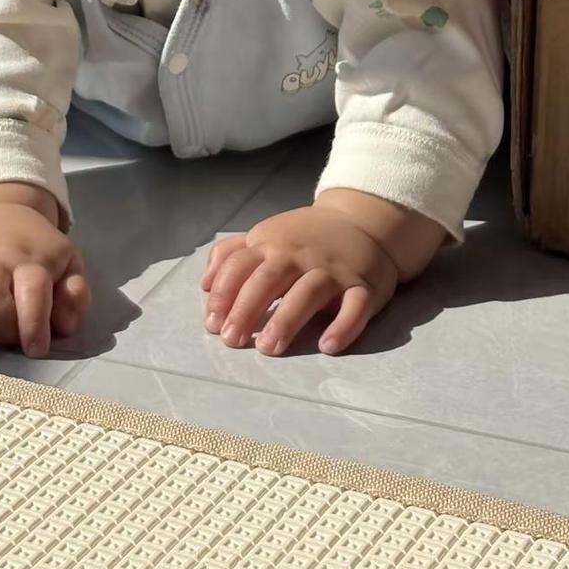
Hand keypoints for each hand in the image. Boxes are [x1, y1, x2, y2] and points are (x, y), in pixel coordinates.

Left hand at [200, 202, 398, 356]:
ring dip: (287, 319)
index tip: (212, 323)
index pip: (240, 265)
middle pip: (269, 279)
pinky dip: (343, 326)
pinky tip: (328, 345)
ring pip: (309, 292)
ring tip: (269, 348)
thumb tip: (203, 284)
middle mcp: (300, 255)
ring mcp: (333, 270)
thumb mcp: (267, 236)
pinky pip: (355, 306)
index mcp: (272, 243)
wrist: (363, 221)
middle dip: (247, 308)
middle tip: (232, 339)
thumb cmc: (305, 237)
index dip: (223, 293)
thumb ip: (232, 255)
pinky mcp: (364, 286)